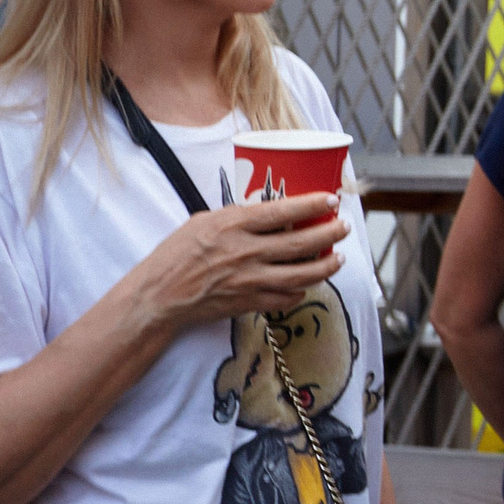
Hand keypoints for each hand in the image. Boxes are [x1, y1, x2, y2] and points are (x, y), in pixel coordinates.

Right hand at [129, 194, 346, 330]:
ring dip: (328, 265)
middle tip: (344, 227)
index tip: (332, 201)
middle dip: (331, 234)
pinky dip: (302, 290)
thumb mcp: (204, 222)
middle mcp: (246, 252)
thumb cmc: (176, 255)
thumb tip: (272, 212)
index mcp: (232, 225)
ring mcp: (250, 280)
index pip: (283, 211)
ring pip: (303, 273)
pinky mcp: (250, 302)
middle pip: (302, 242)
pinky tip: (308, 283)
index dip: (313, 205)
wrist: (159, 296)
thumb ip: (238, 217)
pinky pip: (288, 297)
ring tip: (339, 258)